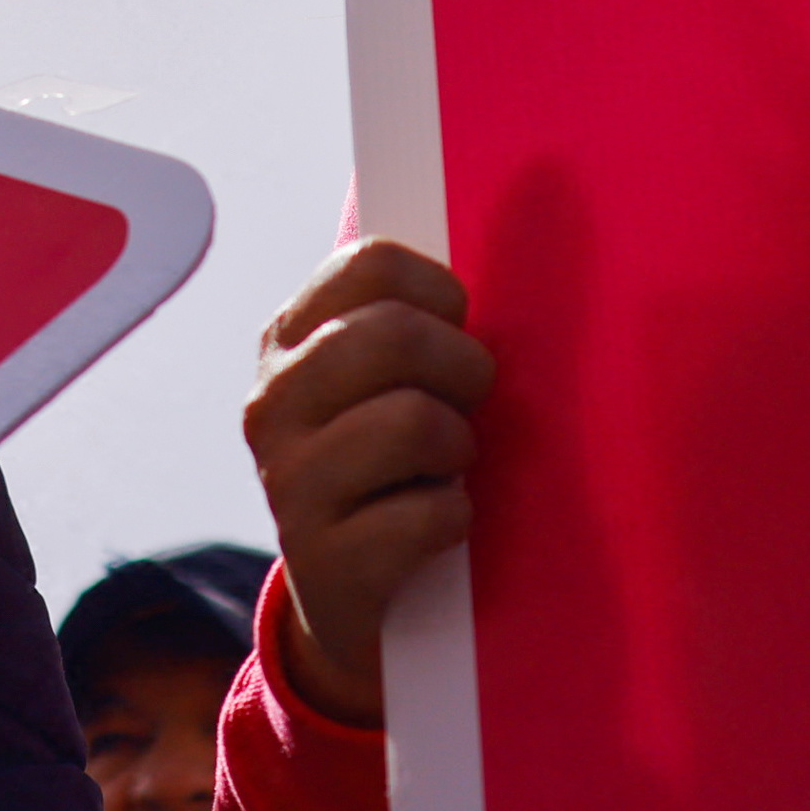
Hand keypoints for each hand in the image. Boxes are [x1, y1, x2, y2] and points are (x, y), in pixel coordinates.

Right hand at [241, 241, 493, 730]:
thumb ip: (416, 318)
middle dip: (461, 370)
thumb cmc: (394, 467)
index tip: (454, 332)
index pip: (370, 263)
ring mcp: (287, 483)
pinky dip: (455, 519)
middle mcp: (271, 403)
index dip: (439, 293)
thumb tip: (538, 212)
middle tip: (465, 408)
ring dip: (459, 450)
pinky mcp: (323, 559)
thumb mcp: (385, 382)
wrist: (351, 599)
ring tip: (446, 470)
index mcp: (288, 339)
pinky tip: (437, 529)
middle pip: (391, 336)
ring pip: (413, 421)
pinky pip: (430, 513)